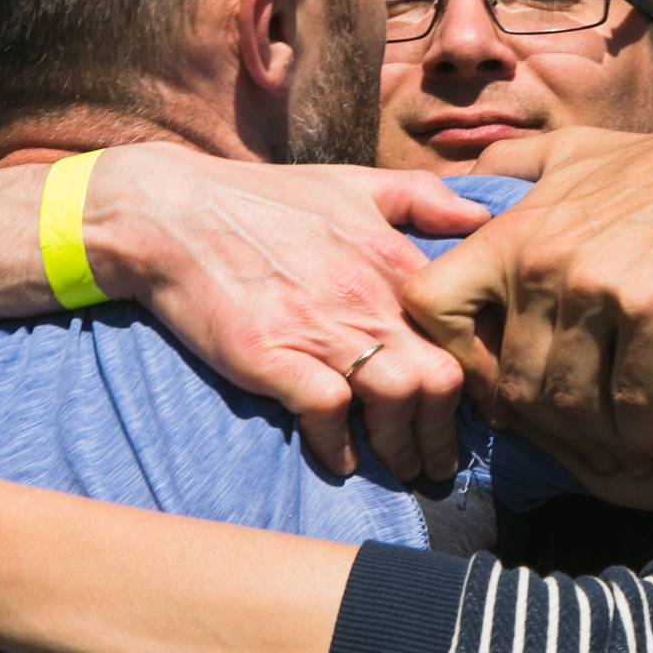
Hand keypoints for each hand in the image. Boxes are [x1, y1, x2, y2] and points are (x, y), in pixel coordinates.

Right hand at [87, 146, 489, 480]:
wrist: (171, 213)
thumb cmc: (265, 201)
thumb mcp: (353, 183)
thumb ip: (423, 199)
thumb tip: (481, 217)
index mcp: (393, 260)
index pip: (465, 332)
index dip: (480, 380)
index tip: (477, 411)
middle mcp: (365, 296)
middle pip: (441, 378)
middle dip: (446, 432)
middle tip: (441, 462)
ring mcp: (317, 327)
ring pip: (394, 400)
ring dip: (401, 447)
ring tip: (400, 468)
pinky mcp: (269, 354)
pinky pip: (325, 412)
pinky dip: (337, 446)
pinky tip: (339, 461)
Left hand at [402, 110, 652, 470]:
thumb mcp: (572, 151)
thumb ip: (509, 165)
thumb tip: (452, 183)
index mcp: (515, 232)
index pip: (432, 306)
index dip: (451, 353)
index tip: (489, 376)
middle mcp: (546, 263)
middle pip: (511, 378)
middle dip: (539, 422)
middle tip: (567, 439)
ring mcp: (599, 291)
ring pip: (568, 400)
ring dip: (590, 438)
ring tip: (609, 451)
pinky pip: (630, 402)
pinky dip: (637, 434)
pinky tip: (647, 442)